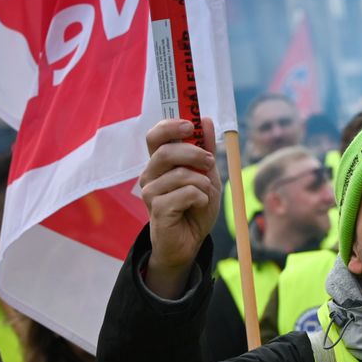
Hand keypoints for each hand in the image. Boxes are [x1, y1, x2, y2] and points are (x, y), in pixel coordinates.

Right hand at [139, 118, 220, 297]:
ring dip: (202, 182)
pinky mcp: (157, 209)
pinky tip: (199, 205)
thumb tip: (206, 121)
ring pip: (180, 174)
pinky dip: (200, 197)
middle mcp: (150, 175)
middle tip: (210, 162)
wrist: (191, 240)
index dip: (169, 126)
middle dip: (194, 153)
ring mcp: (150, 192)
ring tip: (205, 193)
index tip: (190, 126)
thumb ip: (205, 149)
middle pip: (165, 152)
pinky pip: (185, 194)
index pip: (155, 136)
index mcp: (160, 162)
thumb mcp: (207, 174)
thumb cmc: (195, 205)